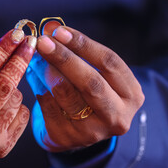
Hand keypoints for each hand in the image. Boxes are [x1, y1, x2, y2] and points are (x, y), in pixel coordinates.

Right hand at [0, 29, 35, 167]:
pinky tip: (4, 111)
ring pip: (17, 98)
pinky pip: (22, 113)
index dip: (3, 49)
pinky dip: (17, 106)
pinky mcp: (4, 147)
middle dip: (20, 60)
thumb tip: (14, 46)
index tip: (18, 33)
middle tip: (31, 42)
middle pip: (6, 84)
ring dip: (13, 89)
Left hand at [26, 26, 143, 151]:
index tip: (60, 31)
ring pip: (67, 94)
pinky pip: (50, 106)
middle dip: (65, 58)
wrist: (80, 129)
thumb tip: (52, 29)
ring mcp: (94, 131)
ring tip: (36, 56)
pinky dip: (39, 87)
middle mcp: (118, 116)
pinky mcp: (70, 138)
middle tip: (43, 42)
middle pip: (91, 82)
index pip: (110, 63)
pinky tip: (35, 77)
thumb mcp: (96, 73)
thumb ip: (80, 54)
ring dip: (47, 71)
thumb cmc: (90, 93)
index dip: (84, 45)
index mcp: (131, 94)